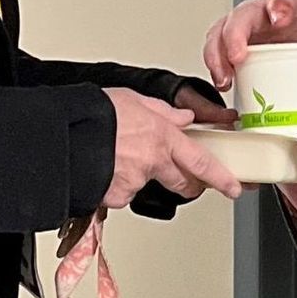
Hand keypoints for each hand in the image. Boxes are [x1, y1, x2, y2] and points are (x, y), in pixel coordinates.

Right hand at [102, 87, 241, 209]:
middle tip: (185, 181)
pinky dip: (114, 184)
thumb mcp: (133, 100)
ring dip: (137, 176)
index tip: (234, 187)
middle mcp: (153, 162)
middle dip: (188, 184)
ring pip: (145, 185)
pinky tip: (102, 169)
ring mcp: (135, 182)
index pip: (202, 161)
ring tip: (113, 157)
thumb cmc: (94, 114)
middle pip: (182, 183)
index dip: (221, 178)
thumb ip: (162, 113)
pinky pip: (120, 194)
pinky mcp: (115, 197)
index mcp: (162, 137)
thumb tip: (182, 117)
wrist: (63, 134)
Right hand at [203, 0, 296, 93]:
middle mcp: (262, 11)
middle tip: (239, 54)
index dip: (278, 5)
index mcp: (289, 4)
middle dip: (237, 33)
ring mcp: (244, 27)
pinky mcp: (231, 43)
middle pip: (242, 14)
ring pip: (221, 31)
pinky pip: (215, 48)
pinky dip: (214, 64)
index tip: (279, 16)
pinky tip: (222, 81)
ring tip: (225, 77)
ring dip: (218, 53)